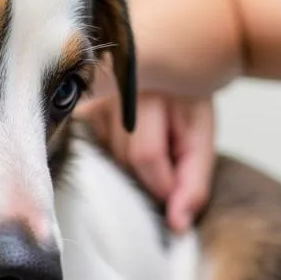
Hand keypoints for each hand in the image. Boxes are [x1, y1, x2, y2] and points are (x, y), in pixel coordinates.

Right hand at [79, 69, 215, 232]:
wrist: (175, 53)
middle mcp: (109, 89)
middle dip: (150, 175)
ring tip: (152, 140)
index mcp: (145, 89)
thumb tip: (176, 226)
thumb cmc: (189, 97)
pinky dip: (116, 156)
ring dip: (133, 166)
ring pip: (109, 159)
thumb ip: (193, 183)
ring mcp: (90, 98)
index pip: (145, 155)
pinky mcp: (79, 109)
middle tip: (170, 156)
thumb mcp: (201, 136)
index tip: (178, 190)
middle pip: (123, 160)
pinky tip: (129, 139)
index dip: (163, 184)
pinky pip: (97, 151)